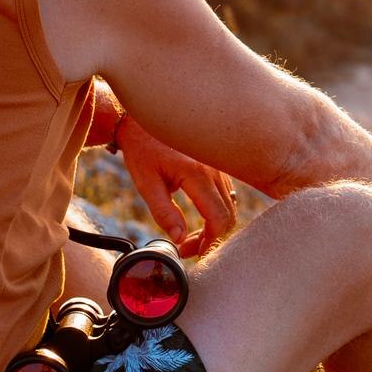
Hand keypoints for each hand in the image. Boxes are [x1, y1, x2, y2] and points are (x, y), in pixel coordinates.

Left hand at [115, 115, 239, 256]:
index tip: (192, 252)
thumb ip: (164, 212)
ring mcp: (218, 166)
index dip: (209, 241)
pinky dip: (215, 211)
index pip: (217, 217)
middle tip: (187, 247)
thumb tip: (179, 238)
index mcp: (197, 173)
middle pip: (228, 215)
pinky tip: (197, 216)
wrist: (143, 120)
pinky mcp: (217, 166)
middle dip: (211, 238)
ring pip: (229, 205)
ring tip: (188, 235)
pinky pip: (225, 194)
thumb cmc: (142, 149)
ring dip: (214, 225)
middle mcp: (214, 169)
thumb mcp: (146, 183)